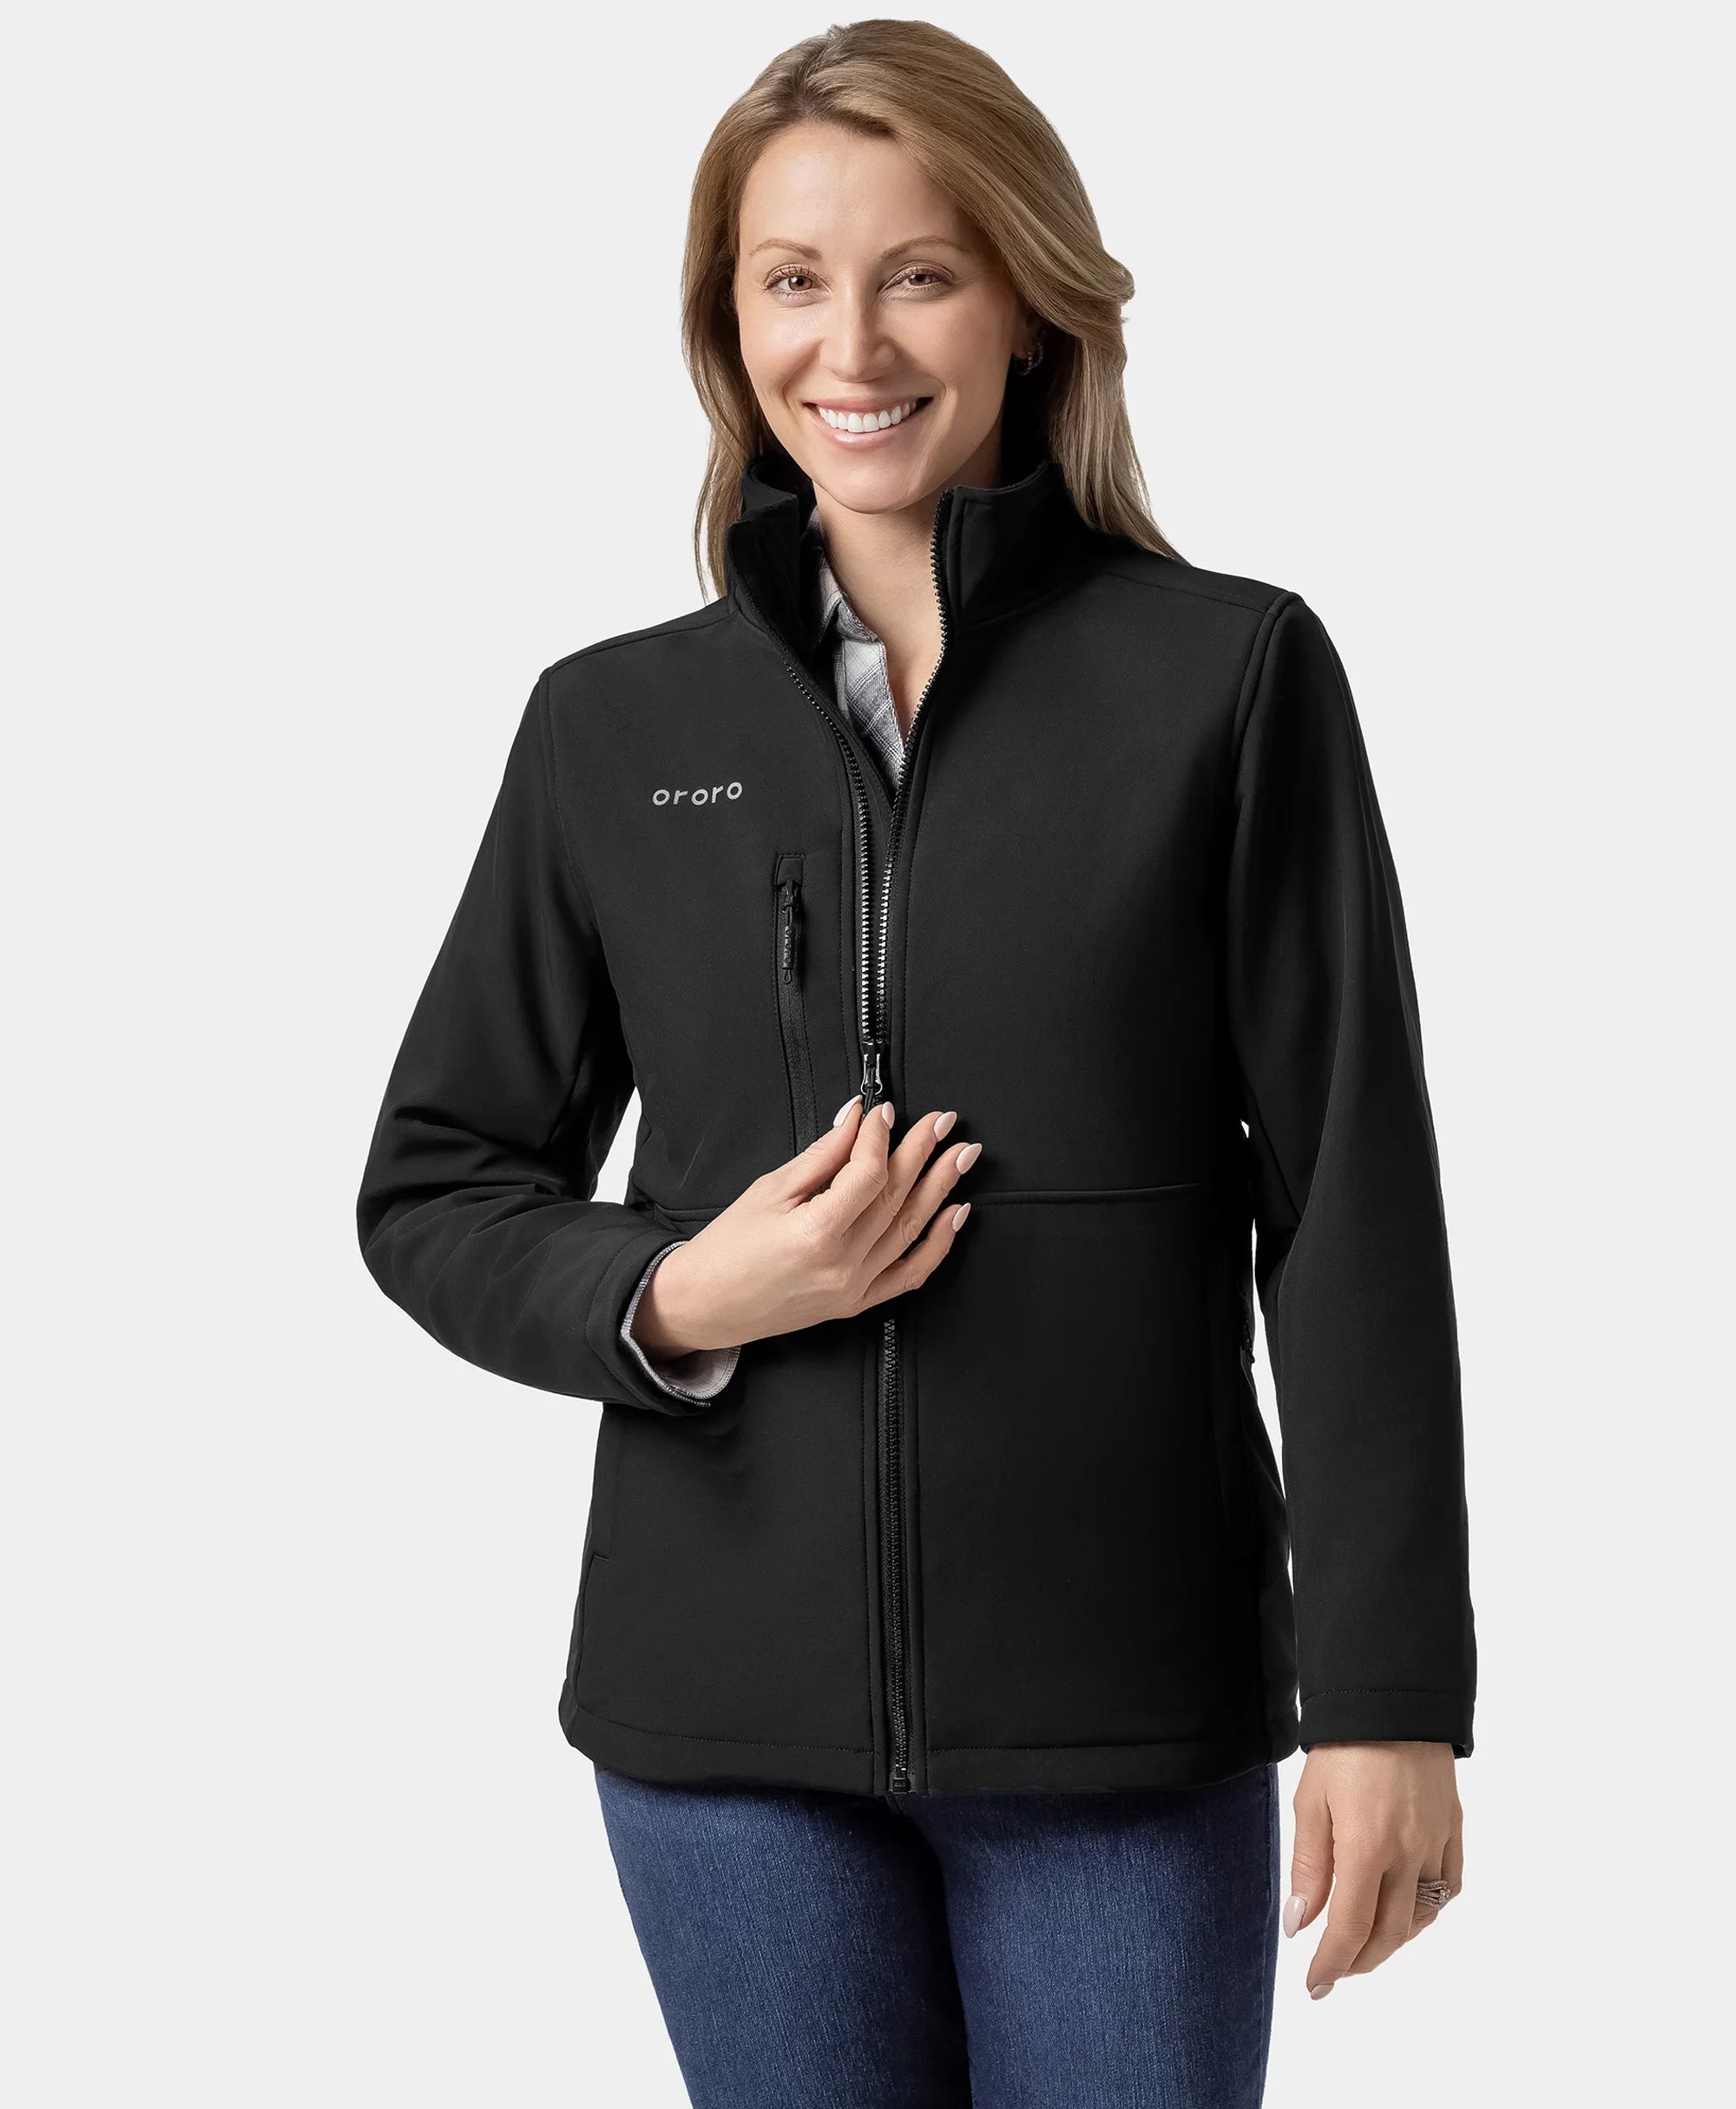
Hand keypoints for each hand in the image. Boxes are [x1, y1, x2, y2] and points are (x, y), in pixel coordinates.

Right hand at [629, 1095, 979, 1357]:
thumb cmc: (728, 1248)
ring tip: (961, 1155)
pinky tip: (955, 1214)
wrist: (706, 1304)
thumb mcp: (768, 1191)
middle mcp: (843, 1264)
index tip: (885, 1113)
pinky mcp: (858, 1303)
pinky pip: (911, 1274)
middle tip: (944, 1122)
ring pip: (911, 1229)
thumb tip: (856, 1120)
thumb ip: (821, 1156)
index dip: (882, 1138)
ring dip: (941, 1188)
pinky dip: (938, 1244)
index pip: (869, 1174)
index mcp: (816, 1233)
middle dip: (924, 1152)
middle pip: (896, 1196)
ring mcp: (855, 1287)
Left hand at [1285, 1741, 1463, 1996]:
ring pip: (1421, 1918)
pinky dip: (1426, 1911)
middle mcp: (1409, 1855)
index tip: (1314, 1985)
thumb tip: (1302, 1924)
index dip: (1332, 1964)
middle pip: (1388, 1934)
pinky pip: (1448, 1888)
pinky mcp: (1455, 1831)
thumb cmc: (1344, 1747)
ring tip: (1363, 1947)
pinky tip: (1406, 1912)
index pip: (1351, 1929)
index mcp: (1367, 1848)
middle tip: (1334, 1972)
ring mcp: (1437, 1844)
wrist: (1393, 1701)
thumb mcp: (1310, 1801)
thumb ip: (1309, 1866)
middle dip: (1359, 1962)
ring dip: (1392, 1942)